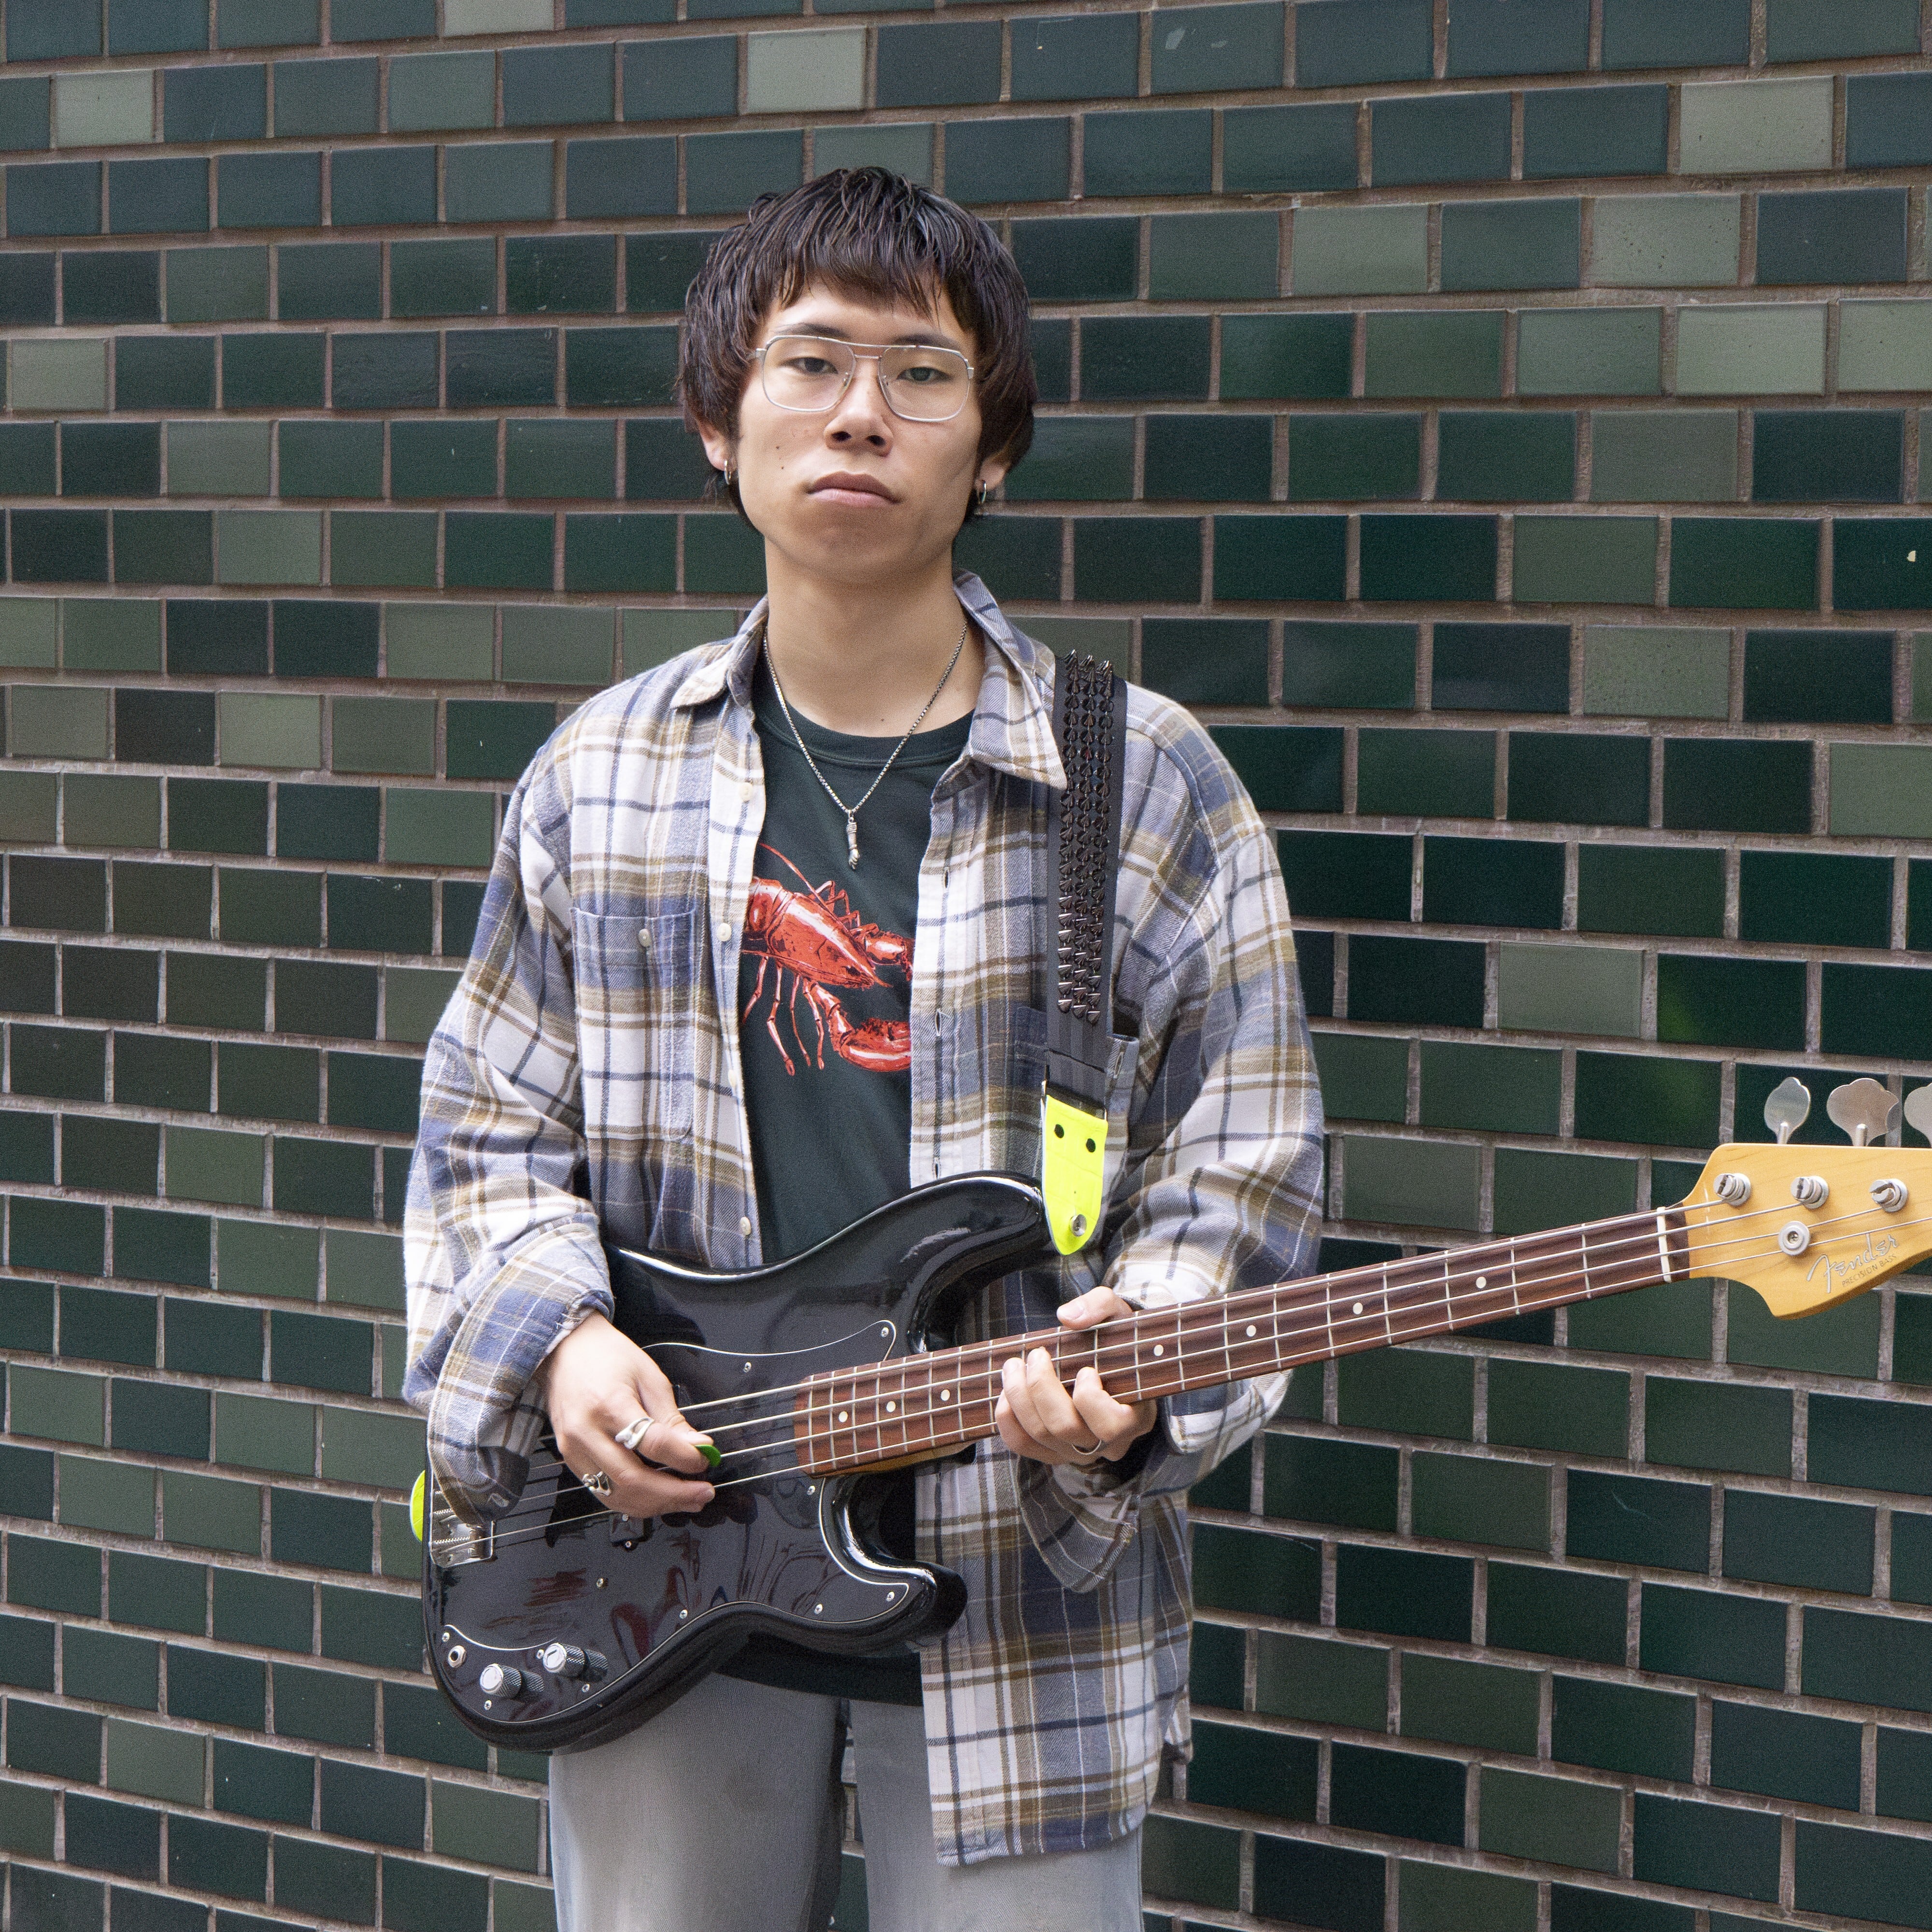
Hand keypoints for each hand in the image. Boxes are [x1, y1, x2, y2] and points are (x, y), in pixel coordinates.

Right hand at [541, 1313, 716, 1517]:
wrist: (566, 1350)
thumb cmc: (607, 1356)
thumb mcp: (649, 1377)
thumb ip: (672, 1417)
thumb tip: (697, 1446)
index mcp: (608, 1403)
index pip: (652, 1443)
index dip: (684, 1457)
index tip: (704, 1459)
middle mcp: (585, 1432)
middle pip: (632, 1478)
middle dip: (674, 1493)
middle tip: (703, 1492)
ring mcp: (573, 1450)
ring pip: (617, 1495)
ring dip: (656, 1504)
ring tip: (687, 1499)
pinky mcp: (570, 1460)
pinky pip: (603, 1492)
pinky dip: (634, 1502)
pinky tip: (658, 1497)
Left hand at [994, 1286, 1157, 1469]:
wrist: (1107, 1362)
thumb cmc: (1116, 1340)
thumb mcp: (1117, 1313)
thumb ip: (1099, 1306)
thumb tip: (1067, 1317)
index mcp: (1135, 1417)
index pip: (1110, 1425)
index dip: (1090, 1398)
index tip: (1085, 1369)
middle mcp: (1107, 1443)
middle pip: (1065, 1428)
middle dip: (1041, 1387)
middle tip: (1036, 1355)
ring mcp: (1078, 1451)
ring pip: (1041, 1436)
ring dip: (1018, 1397)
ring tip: (1013, 1366)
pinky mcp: (1053, 1452)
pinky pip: (1023, 1445)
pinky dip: (1008, 1419)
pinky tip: (1006, 1393)